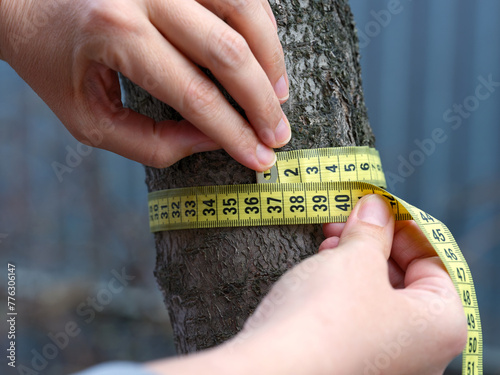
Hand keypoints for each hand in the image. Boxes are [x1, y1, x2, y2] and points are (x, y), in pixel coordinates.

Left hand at [0, 0, 289, 170]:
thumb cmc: (55, 61)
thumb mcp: (90, 119)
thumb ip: (152, 142)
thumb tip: (212, 140)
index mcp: (116, 34)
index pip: (196, 95)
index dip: (235, 133)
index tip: (260, 158)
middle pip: (228, 52)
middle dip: (262, 103)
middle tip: (279, 135)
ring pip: (244, 10)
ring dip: (270, 59)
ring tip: (278, 96)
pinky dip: (260, 24)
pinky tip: (263, 55)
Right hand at [145, 195, 466, 374]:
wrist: (275, 368)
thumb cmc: (326, 319)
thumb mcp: (356, 259)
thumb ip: (373, 230)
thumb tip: (376, 208)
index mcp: (440, 324)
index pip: (434, 260)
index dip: (403, 226)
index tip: (377, 206)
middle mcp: (422, 349)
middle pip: (406, 277)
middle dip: (374, 242)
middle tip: (348, 219)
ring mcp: (387, 359)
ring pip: (379, 295)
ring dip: (355, 260)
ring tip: (329, 240)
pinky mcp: (355, 360)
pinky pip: (359, 315)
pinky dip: (344, 287)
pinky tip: (322, 268)